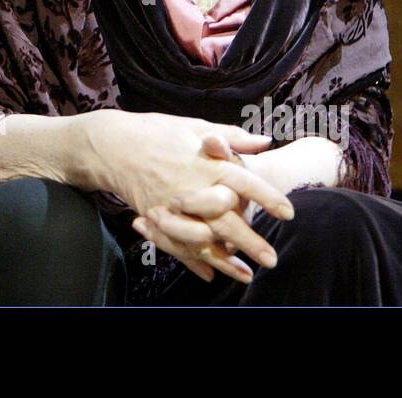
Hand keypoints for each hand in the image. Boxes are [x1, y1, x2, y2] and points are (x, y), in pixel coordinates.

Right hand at [87, 112, 292, 281]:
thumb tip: (265, 140)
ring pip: (203, 238)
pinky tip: (211, 274)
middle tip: (271, 259)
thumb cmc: (157, 131)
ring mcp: (171, 205)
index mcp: (205, 161)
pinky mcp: (156, 217)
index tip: (289, 213)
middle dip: (250, 241)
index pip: (244, 180)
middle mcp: (190, 185)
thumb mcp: (194, 126)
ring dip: (225, 259)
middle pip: (226, 218)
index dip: (267, 197)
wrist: (112, 144)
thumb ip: (231, 137)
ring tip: (247, 275)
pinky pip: (177, 245)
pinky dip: (194, 261)